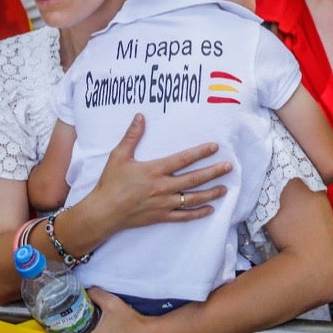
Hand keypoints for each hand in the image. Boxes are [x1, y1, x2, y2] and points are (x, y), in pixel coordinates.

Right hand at [89, 114, 229, 231]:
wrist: (104, 211)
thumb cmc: (110, 183)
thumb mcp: (119, 156)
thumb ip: (132, 136)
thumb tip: (140, 116)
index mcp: (154, 170)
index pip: (183, 159)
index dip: (200, 152)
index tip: (214, 147)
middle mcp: (163, 187)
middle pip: (194, 179)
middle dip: (213, 172)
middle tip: (229, 167)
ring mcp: (164, 203)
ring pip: (193, 198)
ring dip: (211, 193)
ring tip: (225, 188)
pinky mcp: (162, 216)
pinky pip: (184, 216)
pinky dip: (198, 213)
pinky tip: (210, 209)